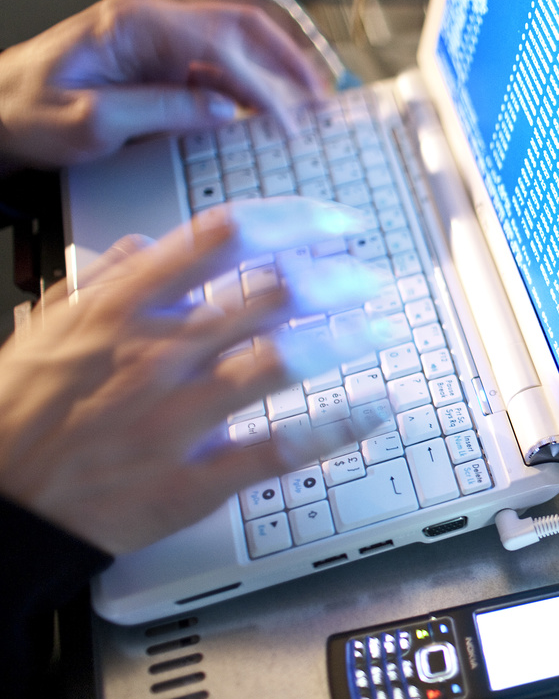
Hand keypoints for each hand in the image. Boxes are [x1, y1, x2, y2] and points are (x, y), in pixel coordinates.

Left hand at [0, 0, 329, 171]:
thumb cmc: (27, 112)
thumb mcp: (91, 122)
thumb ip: (161, 112)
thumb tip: (220, 111)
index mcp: (135, 24)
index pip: (223, 44)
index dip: (266, 84)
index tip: (291, 119)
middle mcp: (152, 21)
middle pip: (243, 29)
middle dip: (289, 62)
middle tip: (322, 99)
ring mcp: (160, 39)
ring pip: (239, 45)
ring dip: (278, 73)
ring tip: (312, 105)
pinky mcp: (162, 61)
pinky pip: (221, 66)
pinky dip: (255, 86)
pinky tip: (275, 110)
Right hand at [0, 198, 383, 554]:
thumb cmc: (19, 415)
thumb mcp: (46, 327)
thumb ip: (104, 280)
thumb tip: (150, 244)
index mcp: (124, 307)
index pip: (226, 237)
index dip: (293, 220)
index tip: (334, 220)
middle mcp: (158, 353)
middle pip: (272, 294)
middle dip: (337, 279)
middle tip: (368, 277)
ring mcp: (178, 416)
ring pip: (285, 361)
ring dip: (347, 339)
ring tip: (382, 328)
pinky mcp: (194, 478)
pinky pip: (281, 447)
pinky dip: (338, 427)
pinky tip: (376, 410)